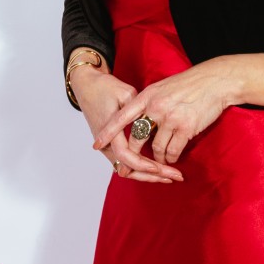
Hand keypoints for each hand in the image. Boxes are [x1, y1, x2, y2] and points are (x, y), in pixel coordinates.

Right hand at [72, 66, 183, 183]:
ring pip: (127, 170)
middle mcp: (106, 143)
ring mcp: (107, 148)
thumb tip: (160, 124)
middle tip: (175, 176)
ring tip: (169, 176)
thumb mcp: (126, 94)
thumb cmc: (106, 88)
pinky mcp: (110, 148)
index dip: (143, 163)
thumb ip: (140, 110)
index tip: (159, 166)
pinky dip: (141, 170)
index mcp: (109, 129)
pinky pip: (126, 164)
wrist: (87, 87)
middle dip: (152, 175)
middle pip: (128, 169)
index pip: (125, 155)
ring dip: (147, 175)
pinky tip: (158, 170)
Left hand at [91, 59, 237, 168]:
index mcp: (147, 96)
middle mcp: (156, 107)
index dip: (108, 132)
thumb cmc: (190, 84)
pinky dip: (172, 158)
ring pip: (157, 148)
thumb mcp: (162, 88)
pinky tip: (173, 159)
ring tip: (161, 163)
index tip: (96, 144)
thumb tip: (139, 119)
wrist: (215, 81)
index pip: (122, 117)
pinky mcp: (186, 127)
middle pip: (138, 138)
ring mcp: (171, 118)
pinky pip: (173, 150)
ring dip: (158, 159)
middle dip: (133, 156)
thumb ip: (149, 102)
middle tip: (127, 167)